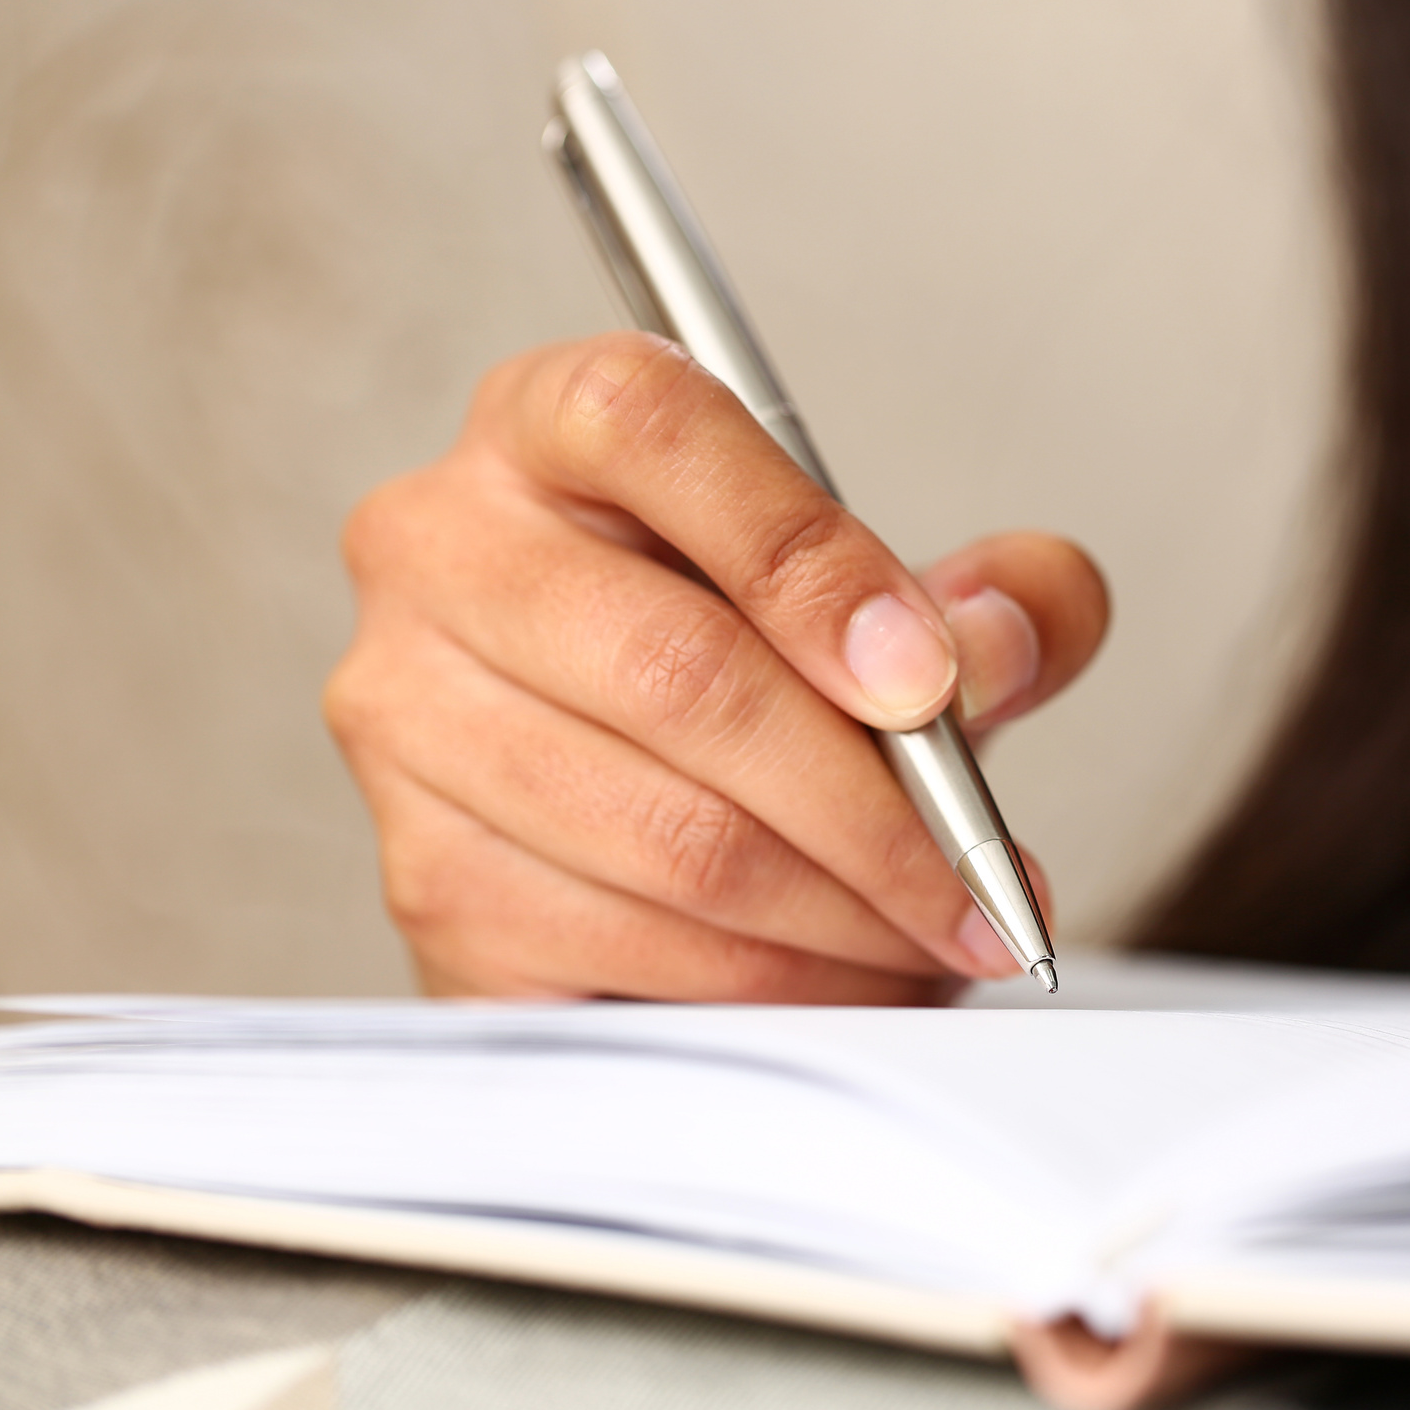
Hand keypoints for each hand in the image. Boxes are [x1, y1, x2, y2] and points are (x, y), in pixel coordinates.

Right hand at [325, 333, 1107, 1002]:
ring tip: (942, 936)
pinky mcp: (426, 876)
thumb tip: (996, 650)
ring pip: (670, 838)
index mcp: (551, 424)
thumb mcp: (904, 605)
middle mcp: (442, 549)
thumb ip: (1001, 599)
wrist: (642, 806)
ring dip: (845, 915)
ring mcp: (407, 719)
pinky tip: (852, 977)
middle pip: (678, 671)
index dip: (808, 561)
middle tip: (986, 880)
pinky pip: (630, 952)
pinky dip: (775, 985)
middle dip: (874, 804)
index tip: (930, 684)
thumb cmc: (768, 670)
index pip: (654, 430)